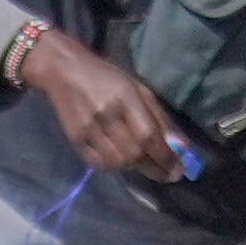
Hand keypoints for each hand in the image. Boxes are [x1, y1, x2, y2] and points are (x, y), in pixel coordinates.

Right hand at [10, 27, 191, 181]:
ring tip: (144, 163)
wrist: (64, 71)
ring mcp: (88, 129)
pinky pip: (99, 164)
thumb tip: (181, 146)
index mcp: (125, 97)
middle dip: (155, 168)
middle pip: (134, 153)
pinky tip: (121, 160)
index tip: (179, 170)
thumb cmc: (107, 77)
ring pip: (117, 162)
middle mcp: (106, 115)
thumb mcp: (139, 89)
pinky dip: (114, 166)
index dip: (166, 157)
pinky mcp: (75, 139)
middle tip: (168, 173)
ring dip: (135, 167)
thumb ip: (159, 117)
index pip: (148, 136)